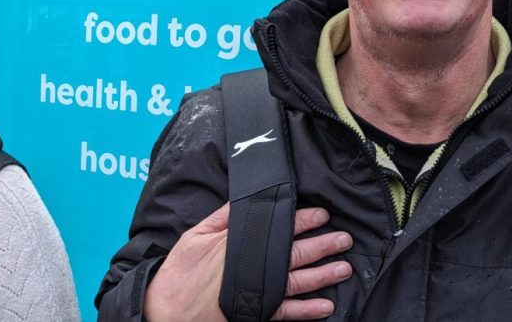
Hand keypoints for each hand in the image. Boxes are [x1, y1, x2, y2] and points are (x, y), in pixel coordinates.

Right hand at [144, 203, 352, 321]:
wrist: (167, 310)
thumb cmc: (179, 272)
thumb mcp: (196, 235)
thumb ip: (222, 218)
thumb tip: (244, 201)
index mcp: (239, 243)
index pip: (279, 227)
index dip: (303, 220)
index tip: (322, 215)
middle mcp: (253, 267)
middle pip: (295, 253)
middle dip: (323, 244)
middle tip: (345, 239)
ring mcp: (258, 292)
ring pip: (298, 281)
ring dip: (323, 274)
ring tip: (344, 268)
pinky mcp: (256, 314)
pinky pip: (288, 313)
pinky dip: (308, 311)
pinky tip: (326, 306)